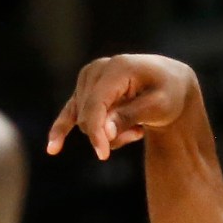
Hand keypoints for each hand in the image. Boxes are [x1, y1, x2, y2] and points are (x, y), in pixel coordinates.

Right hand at [47, 55, 197, 160]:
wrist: (170, 81)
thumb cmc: (168, 93)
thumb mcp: (158, 106)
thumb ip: (129, 116)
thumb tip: (103, 133)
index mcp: (117, 68)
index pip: (96, 104)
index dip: (96, 131)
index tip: (103, 154)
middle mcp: (97, 69)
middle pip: (89, 117)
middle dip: (111, 134)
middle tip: (138, 133)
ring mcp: (88, 78)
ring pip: (85, 122)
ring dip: (108, 134)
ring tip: (134, 127)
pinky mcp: (84, 89)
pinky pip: (69, 113)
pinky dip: (61, 130)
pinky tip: (52, 149)